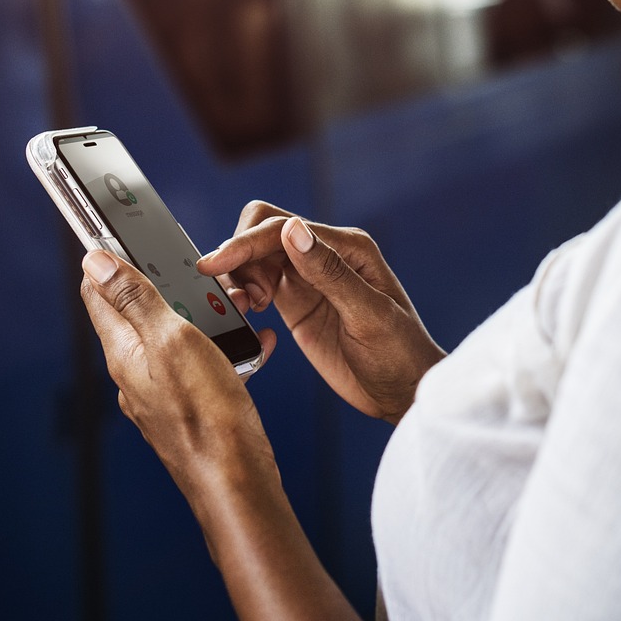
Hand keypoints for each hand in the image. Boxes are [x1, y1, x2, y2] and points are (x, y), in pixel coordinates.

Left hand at [79, 250, 279, 484]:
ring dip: (203, 316)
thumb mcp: (172, 341)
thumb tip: (95, 261)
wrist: (238, 483)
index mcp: (123, 352)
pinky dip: (223, 349)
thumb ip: (136, 300)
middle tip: (202, 275)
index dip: (109, 259)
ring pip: (176, 338)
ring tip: (235, 309)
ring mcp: (162, 393)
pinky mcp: (190, 407)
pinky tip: (250, 347)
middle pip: (141, 312)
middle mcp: (135, 373)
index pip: (99, 292)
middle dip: (169, 287)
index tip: (125, 234)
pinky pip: (202, 365)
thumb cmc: (206, 415)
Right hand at [196, 201, 444, 423]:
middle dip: (239, 255)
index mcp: (348, 248)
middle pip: (263, 232)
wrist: (404, 393)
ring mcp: (309, 279)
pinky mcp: (296, 303)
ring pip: (256, 257)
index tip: (216, 264)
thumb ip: (330, 273)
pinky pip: (258, 283)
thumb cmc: (400, 354)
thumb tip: (293, 230)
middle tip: (242, 297)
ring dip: (239, 276)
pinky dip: (243, 292)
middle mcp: (325, 255)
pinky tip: (249, 313)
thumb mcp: (369, 315)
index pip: (283, 228)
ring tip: (248, 308)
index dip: (245, 242)